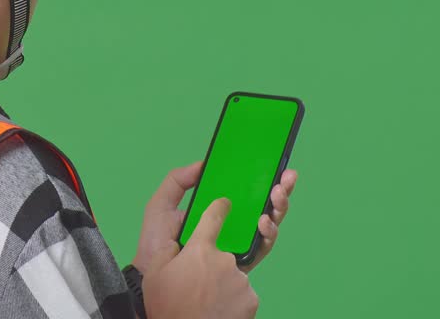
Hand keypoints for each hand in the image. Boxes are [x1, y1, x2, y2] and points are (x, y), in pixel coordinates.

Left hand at [132, 161, 298, 274]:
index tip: (273, 164)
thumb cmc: (156, 242)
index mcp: (215, 210)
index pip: (243, 191)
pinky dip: (268, 233)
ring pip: (269, 224)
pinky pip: (263, 247)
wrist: (154, 275)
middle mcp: (231, 225)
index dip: (260, 178)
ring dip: (278, 207)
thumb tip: (203, 164)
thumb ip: (178, 181)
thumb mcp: (162, 204)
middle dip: (280, 190)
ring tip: (276, 195)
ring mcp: (238, 243)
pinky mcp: (242, 261)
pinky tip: (264, 220)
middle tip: (285, 177)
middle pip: (263, 205)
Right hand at [141, 197, 257, 318]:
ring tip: (206, 301)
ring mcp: (240, 280)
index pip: (213, 217)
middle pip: (222, 254)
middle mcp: (224, 260)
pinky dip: (232, 300)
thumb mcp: (157, 274)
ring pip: (232, 275)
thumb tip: (176, 245)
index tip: (224, 203)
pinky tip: (217, 309)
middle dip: (212, 266)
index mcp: (200, 250)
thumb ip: (167, 251)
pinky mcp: (251, 300)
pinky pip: (242, 293)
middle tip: (197, 285)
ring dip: (222, 284)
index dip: (219, 208)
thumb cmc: (168, 307)